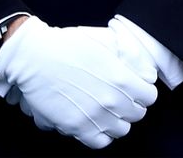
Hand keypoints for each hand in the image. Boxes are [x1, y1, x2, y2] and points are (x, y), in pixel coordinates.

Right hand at [0, 16, 157, 148]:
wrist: (33, 56)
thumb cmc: (64, 44)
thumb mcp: (100, 40)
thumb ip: (127, 54)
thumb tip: (145, 70)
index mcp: (120, 78)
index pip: (149, 96)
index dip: (142, 89)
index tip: (133, 86)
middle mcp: (111, 101)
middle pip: (137, 114)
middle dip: (130, 104)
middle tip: (115, 94)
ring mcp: (95, 117)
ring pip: (122, 129)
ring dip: (116, 119)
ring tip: (103, 107)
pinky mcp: (78, 128)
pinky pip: (101, 142)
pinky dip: (101, 133)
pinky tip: (94, 120)